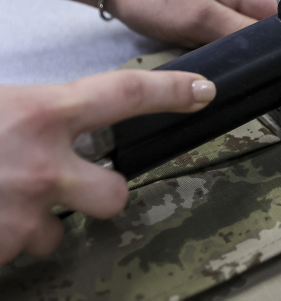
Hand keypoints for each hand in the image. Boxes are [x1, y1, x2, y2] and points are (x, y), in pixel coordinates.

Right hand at [0, 70, 215, 265]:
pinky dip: (3, 237)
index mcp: (43, 113)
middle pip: (115, 193)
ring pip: (58, 233)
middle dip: (103, 193)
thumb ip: (37, 111)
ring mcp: (24, 212)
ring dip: (36, 220)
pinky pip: (16, 249)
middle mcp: (45, 165)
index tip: (202, 90)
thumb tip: (55, 112)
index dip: (171, 91)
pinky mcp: (0, 247)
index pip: (127, 94)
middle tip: (70, 184)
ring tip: (2, 197)